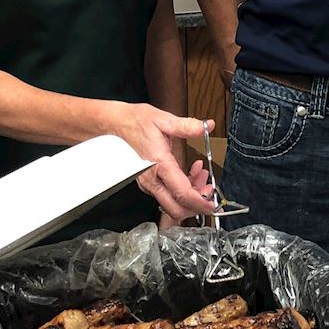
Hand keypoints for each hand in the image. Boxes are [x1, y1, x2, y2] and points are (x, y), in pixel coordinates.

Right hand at [112, 104, 216, 222]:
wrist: (115, 125)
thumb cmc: (135, 122)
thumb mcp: (164, 120)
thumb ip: (187, 126)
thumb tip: (207, 126)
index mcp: (159, 164)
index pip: (182, 193)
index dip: (200, 202)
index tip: (212, 204)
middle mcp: (151, 179)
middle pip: (176, 209)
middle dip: (196, 205)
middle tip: (208, 190)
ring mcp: (147, 183)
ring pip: (172, 203)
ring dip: (190, 196)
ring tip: (201, 176)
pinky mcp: (147, 183)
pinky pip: (166, 195)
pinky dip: (181, 190)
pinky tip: (189, 174)